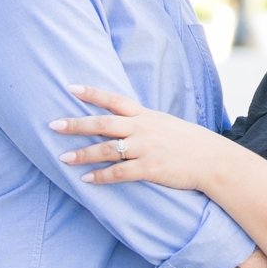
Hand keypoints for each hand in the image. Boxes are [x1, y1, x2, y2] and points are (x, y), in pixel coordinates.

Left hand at [52, 84, 231, 191]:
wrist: (213, 160)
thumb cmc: (188, 142)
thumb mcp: (165, 124)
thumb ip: (143, 121)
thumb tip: (122, 121)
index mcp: (145, 115)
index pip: (114, 100)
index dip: (92, 93)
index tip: (70, 88)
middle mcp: (143, 128)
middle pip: (103, 123)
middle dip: (77, 124)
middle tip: (53, 124)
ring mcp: (146, 148)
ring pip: (107, 149)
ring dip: (83, 154)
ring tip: (62, 157)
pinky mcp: (150, 168)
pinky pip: (120, 173)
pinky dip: (101, 176)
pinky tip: (86, 180)